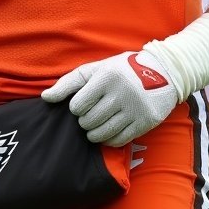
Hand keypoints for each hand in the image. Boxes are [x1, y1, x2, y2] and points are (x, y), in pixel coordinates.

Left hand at [42, 49, 178, 145]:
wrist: (164, 72)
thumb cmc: (122, 70)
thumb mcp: (96, 68)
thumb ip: (69, 82)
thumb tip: (45, 97)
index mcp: (106, 77)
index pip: (77, 105)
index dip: (76, 108)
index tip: (82, 105)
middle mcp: (120, 93)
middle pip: (89, 122)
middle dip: (85, 122)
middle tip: (90, 116)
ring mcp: (134, 110)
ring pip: (102, 134)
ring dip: (94, 133)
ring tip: (96, 125)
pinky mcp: (144, 122)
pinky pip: (119, 140)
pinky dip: (109, 140)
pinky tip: (109, 131)